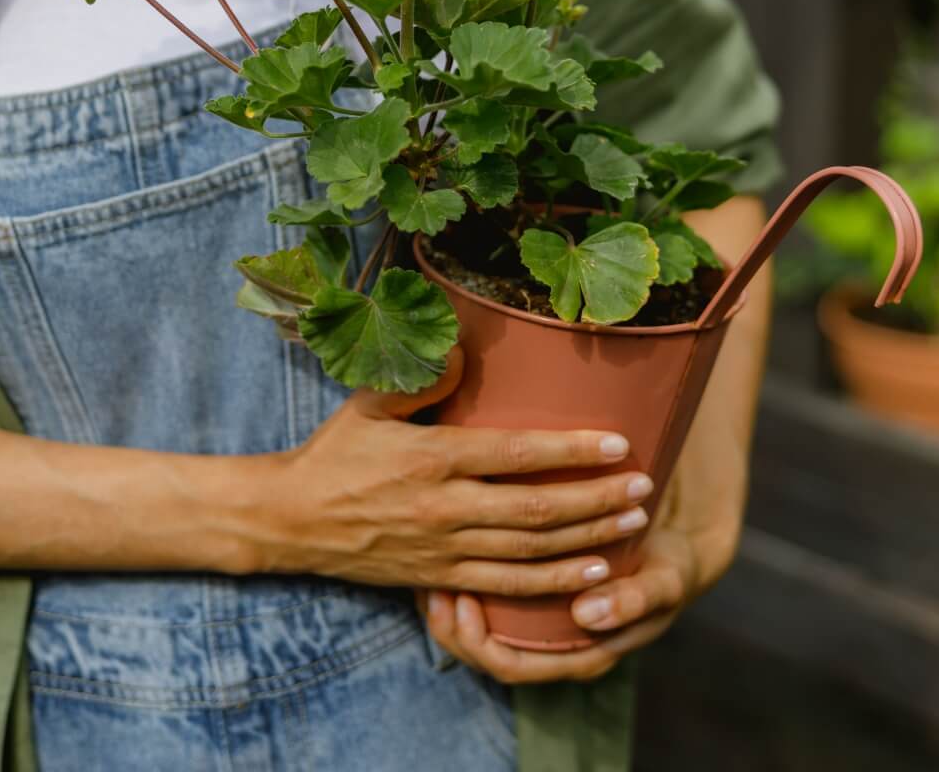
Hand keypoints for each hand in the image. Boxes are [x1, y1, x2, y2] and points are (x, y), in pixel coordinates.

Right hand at [257, 349, 654, 597]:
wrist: (292, 521)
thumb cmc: (334, 454)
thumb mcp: (367, 404)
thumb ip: (421, 381)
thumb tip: (467, 352)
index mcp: (432, 459)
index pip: (516, 455)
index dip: (571, 451)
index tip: (618, 442)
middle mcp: (445, 508)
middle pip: (537, 509)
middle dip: (597, 499)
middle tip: (646, 486)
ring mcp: (445, 549)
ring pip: (531, 552)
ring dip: (589, 541)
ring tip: (634, 526)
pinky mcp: (441, 580)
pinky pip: (508, 586)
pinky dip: (554, 584)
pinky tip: (593, 574)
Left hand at [419, 518, 733, 683]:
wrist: (675, 547)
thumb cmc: (667, 567)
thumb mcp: (662, 583)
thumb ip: (633, 600)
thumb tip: (589, 614)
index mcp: (580, 654)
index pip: (511, 666)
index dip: (478, 641)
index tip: (464, 599)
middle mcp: (554, 646)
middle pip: (482, 654)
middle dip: (450, 625)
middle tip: (434, 585)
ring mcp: (541, 625)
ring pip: (476, 631)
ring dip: (449, 605)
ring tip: (432, 570)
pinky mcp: (534, 598)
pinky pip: (486, 601)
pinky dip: (462, 582)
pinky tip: (448, 553)